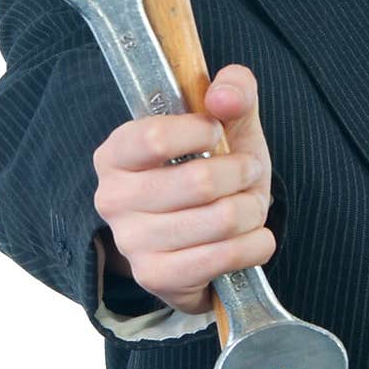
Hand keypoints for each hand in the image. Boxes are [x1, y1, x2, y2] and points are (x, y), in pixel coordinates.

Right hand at [92, 64, 274, 313]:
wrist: (206, 236)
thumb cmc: (212, 167)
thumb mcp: (225, 123)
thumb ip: (232, 90)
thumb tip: (223, 97)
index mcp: (117, 152)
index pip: (155, 138)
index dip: (203, 132)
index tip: (218, 133)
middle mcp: (112, 198)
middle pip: (199, 182)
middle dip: (243, 172)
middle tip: (249, 171)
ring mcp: (131, 242)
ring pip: (221, 219)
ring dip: (253, 208)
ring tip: (250, 204)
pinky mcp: (157, 277)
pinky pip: (226, 257)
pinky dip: (256, 243)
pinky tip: (254, 236)